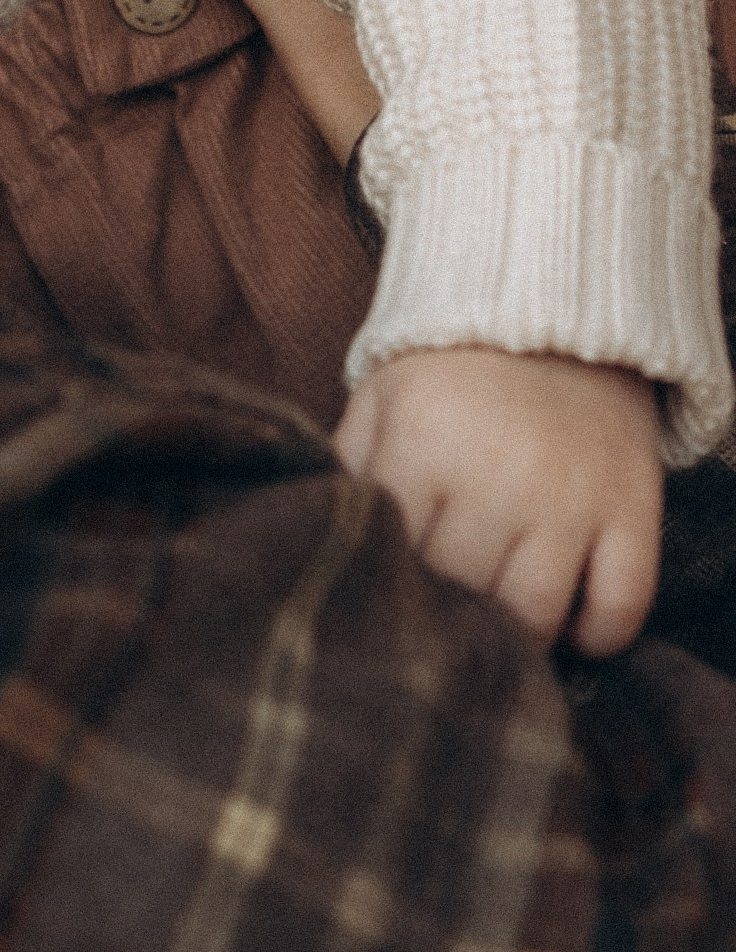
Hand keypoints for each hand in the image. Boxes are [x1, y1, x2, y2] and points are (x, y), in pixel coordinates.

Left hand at [334, 346, 663, 653]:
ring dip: (518, 636)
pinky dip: (599, 634)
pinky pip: (622, 606)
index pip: (397, 558)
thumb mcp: (383, 400)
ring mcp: (572, 495)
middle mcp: (499, 473)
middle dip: (451, 615)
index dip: (395, 585)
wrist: (555, 314)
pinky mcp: (632, 507)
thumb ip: (348, 470)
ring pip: (536, 615)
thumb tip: (320, 543)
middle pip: (464, 594)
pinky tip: (573, 625)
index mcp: (424, 442)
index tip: (397, 594)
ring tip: (502, 627)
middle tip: (449, 616)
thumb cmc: (453, 374)